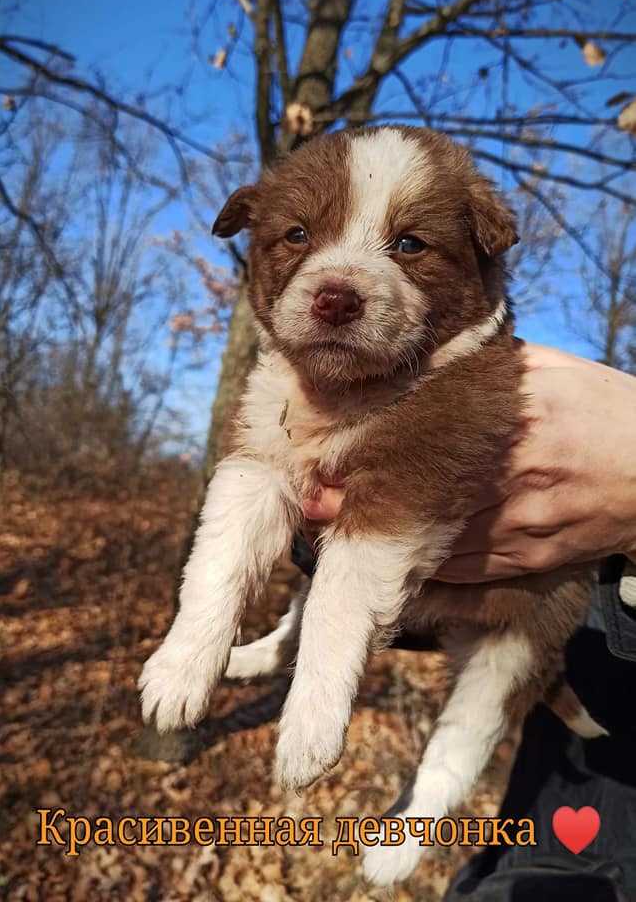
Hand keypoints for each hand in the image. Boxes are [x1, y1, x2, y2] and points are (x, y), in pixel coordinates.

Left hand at [301, 342, 635, 582]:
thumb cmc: (609, 411)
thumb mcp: (556, 371)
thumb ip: (498, 365)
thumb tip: (442, 357)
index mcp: (519, 418)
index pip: (434, 436)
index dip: (377, 452)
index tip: (331, 457)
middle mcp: (517, 473)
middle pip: (427, 492)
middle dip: (367, 501)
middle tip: (318, 501)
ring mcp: (526, 522)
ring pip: (442, 539)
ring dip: (389, 538)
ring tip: (337, 535)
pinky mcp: (535, 558)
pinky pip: (472, 569)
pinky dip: (432, 567)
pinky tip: (397, 561)